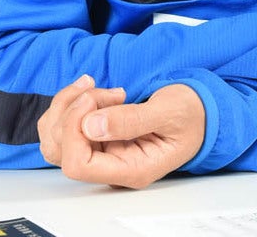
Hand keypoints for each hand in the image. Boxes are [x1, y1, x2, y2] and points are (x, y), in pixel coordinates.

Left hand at [38, 75, 205, 187]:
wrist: (200, 111)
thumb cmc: (191, 114)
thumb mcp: (169, 111)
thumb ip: (131, 120)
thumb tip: (91, 126)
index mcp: (131, 169)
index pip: (79, 164)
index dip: (75, 128)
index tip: (95, 99)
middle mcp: (111, 166)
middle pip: (61, 150)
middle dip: (73, 111)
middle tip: (105, 90)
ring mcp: (102, 152)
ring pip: (56, 137)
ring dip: (68, 105)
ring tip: (96, 87)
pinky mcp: (97, 137)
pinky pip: (63, 127)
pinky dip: (69, 103)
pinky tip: (91, 90)